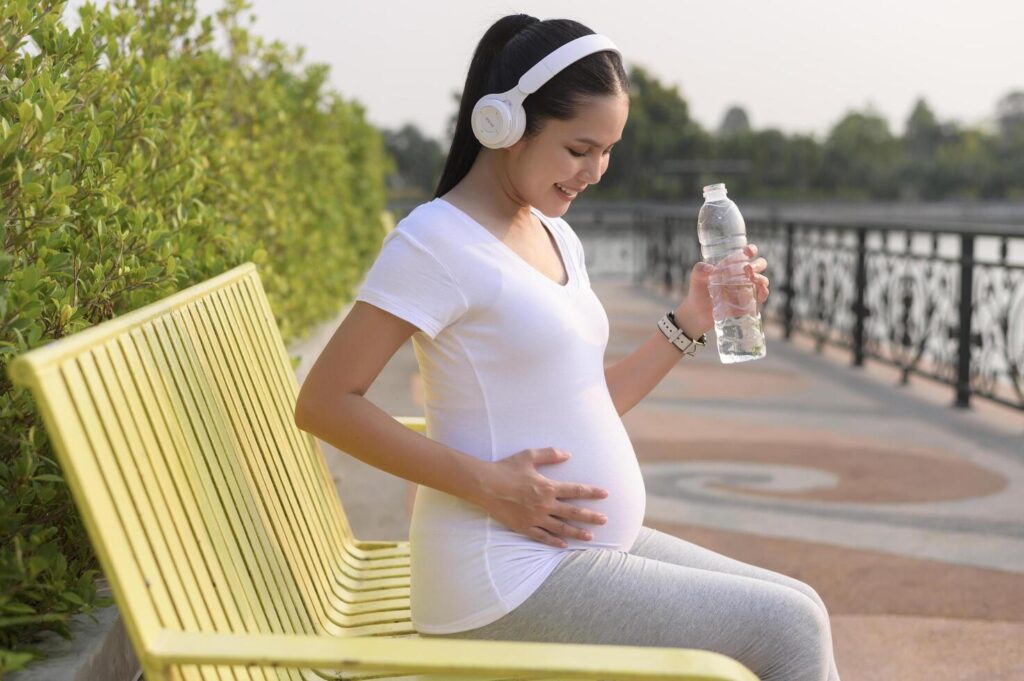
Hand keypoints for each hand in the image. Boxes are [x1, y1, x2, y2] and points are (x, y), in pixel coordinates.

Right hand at [474, 447, 608, 548]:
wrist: (485, 485)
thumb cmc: (506, 468)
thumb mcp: (529, 456)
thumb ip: (550, 454)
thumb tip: (568, 454)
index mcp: (547, 487)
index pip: (575, 490)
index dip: (592, 492)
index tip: (605, 494)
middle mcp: (544, 504)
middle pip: (573, 512)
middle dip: (591, 516)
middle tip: (605, 520)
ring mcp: (535, 518)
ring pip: (561, 528)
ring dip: (577, 532)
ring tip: (591, 536)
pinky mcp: (524, 527)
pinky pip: (542, 537)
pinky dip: (554, 542)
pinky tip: (564, 545)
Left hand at [678, 243, 769, 335]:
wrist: (697, 314)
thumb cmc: (698, 292)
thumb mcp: (695, 278)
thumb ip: (699, 269)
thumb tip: (711, 269)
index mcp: (732, 266)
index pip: (746, 254)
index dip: (751, 250)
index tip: (749, 251)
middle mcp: (742, 276)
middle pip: (760, 265)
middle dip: (757, 264)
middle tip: (747, 269)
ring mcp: (746, 289)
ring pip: (762, 280)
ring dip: (760, 278)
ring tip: (752, 279)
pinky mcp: (748, 303)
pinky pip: (761, 296)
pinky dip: (763, 293)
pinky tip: (760, 290)